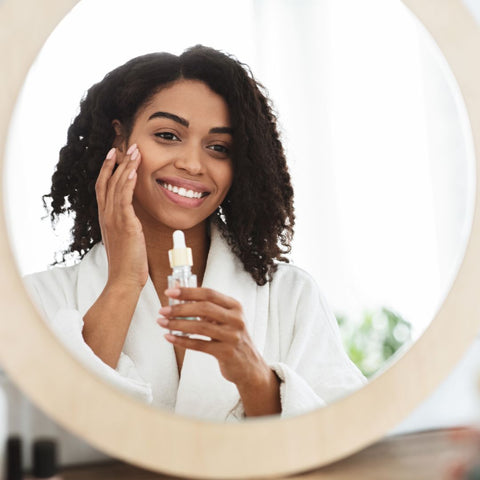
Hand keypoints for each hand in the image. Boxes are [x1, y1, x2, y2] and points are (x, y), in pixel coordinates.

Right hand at [95, 144, 147, 288]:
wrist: (123, 278)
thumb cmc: (127, 261)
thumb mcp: (124, 237)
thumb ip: (125, 223)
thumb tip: (132, 216)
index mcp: (105, 217)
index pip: (103, 187)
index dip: (107, 169)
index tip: (113, 154)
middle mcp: (106, 215)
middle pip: (108, 181)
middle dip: (118, 162)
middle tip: (128, 146)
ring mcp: (114, 219)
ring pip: (116, 186)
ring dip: (126, 167)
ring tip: (135, 152)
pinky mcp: (125, 224)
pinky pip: (124, 198)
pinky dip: (127, 183)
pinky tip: (132, 171)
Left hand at [157, 288, 271, 388]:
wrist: (248, 365)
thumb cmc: (232, 338)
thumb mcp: (225, 318)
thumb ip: (205, 305)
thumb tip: (179, 289)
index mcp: (234, 306)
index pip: (209, 294)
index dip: (188, 292)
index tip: (170, 292)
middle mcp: (236, 319)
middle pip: (204, 308)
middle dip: (180, 308)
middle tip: (163, 310)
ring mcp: (232, 336)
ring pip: (200, 327)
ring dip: (177, 324)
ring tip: (163, 323)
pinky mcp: (226, 352)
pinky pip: (199, 345)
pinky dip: (182, 340)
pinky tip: (170, 337)